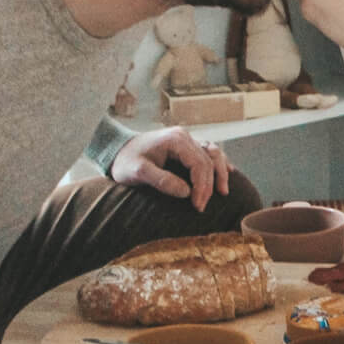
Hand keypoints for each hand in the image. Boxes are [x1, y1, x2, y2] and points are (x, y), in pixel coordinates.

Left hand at [110, 125, 231, 211]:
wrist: (116, 149)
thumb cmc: (125, 161)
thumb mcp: (137, 172)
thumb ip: (161, 180)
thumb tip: (186, 192)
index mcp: (175, 140)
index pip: (199, 163)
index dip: (202, 186)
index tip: (197, 205)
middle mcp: (184, 137)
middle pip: (208, 160)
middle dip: (208, 185)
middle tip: (201, 207)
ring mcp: (187, 140)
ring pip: (213, 153)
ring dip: (220, 172)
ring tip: (223, 192)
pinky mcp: (186, 146)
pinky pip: (209, 152)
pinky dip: (218, 163)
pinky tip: (227, 173)